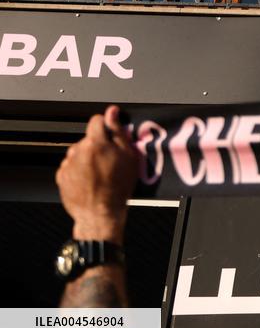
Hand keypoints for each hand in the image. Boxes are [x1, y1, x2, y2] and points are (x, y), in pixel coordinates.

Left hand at [56, 105, 137, 242]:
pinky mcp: (61, 176)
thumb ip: (119, 132)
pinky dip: (79, 170)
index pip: (96, 120)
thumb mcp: (129, 157)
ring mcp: (68, 163)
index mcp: (95, 143)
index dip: (106, 126)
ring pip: (79, 152)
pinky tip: (90, 180)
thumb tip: (112, 113)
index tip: (111, 136)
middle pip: (88, 139)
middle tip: (110, 161)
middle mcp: (78, 150)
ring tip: (100, 173)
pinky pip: (71, 166)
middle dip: (98, 145)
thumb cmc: (118, 187)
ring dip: (88, 158)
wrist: (100, 214)